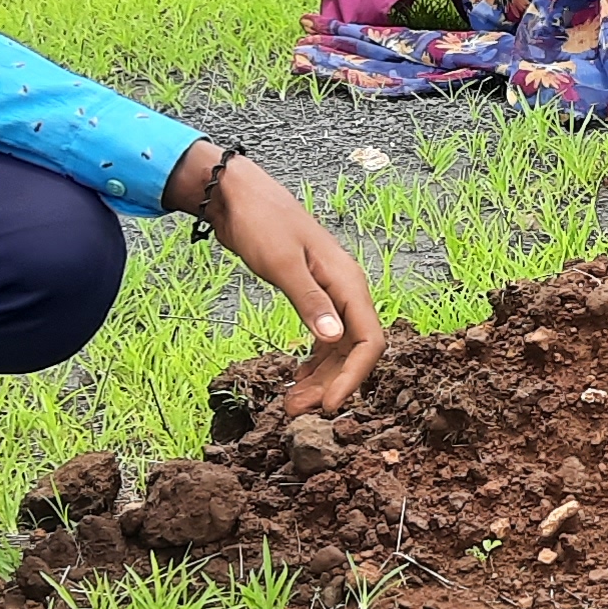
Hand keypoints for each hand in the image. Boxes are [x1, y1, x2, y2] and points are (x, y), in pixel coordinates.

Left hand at [171, 144, 382, 413]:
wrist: (238, 196)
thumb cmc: (261, 223)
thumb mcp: (282, 264)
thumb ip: (309, 302)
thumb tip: (335, 340)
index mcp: (347, 282)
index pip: (369, 340)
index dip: (354, 377)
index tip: (331, 406)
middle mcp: (345, 290)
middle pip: (354, 350)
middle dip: (332, 384)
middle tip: (299, 412)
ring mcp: (329, 293)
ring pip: (338, 348)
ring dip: (320, 378)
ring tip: (291, 404)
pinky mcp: (310, 295)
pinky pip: (322, 338)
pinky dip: (311, 362)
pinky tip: (296, 379)